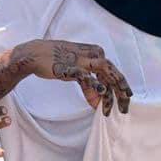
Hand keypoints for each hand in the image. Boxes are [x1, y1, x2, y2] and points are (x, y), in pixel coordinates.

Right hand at [13, 39, 131, 115]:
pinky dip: (94, 83)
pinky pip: (85, 76)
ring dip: (110, 92)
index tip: (124, 101)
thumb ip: (88, 83)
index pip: (113, 71)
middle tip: (125, 108)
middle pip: (113, 72)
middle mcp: (91, 55)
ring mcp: (81, 60)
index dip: (120, 87)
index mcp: (95, 52)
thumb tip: (97, 100)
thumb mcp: (75, 71)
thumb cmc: (55, 60)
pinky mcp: (70, 67)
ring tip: (111, 108)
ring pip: (105, 73)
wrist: (35, 54)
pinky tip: (101, 91)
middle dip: (122, 91)